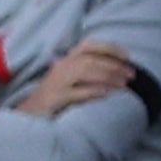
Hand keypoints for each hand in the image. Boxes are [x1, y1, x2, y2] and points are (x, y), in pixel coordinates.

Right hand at [15, 41, 140, 117]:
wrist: (29, 114)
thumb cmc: (55, 97)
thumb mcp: (70, 79)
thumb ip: (88, 72)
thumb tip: (119, 70)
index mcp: (66, 61)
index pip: (88, 46)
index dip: (109, 48)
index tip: (127, 56)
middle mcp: (61, 68)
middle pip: (90, 59)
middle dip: (114, 65)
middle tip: (131, 75)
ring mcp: (57, 82)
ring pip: (84, 71)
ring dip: (107, 76)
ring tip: (123, 85)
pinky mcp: (55, 98)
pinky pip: (77, 92)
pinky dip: (93, 91)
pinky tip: (107, 94)